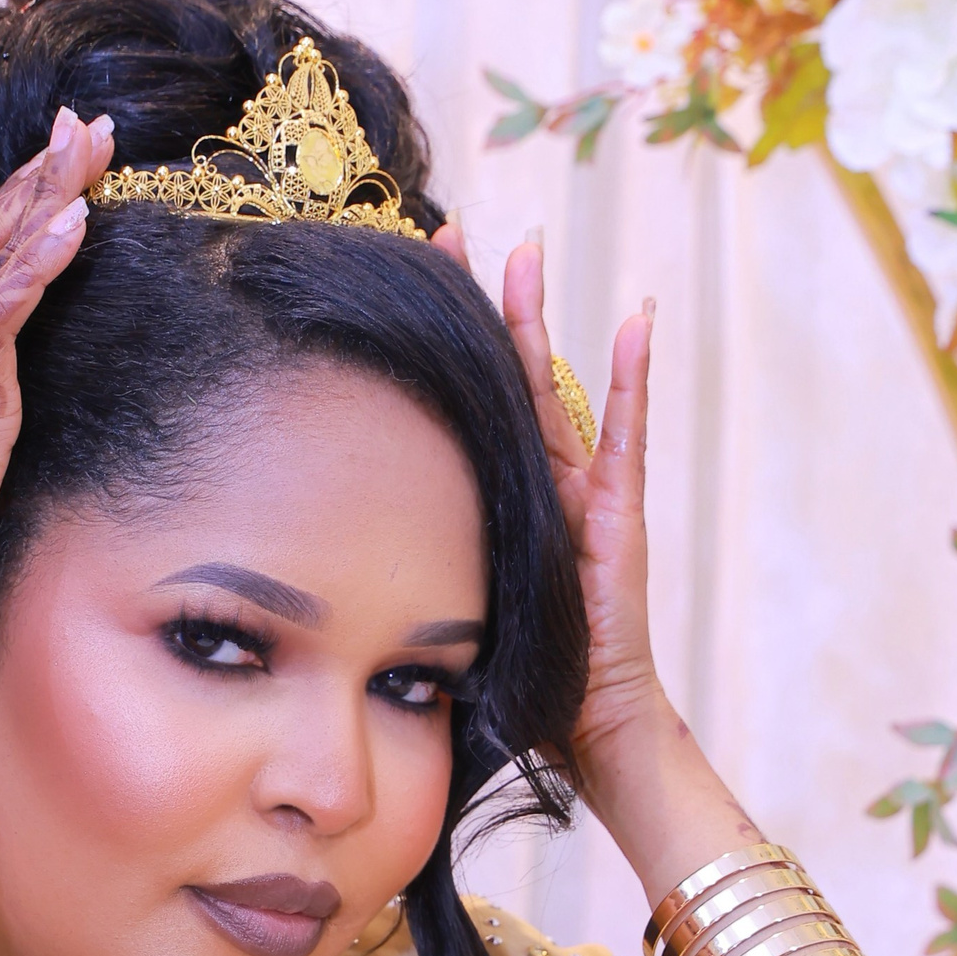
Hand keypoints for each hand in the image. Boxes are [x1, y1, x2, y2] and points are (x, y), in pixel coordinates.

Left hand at [435, 224, 659, 772]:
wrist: (589, 725)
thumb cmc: (517, 677)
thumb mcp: (443, 605)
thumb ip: (407, 569)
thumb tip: (321, 555)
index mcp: (496, 497)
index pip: (460, 404)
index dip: (432, 348)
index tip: (395, 289)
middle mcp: (542, 481)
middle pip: (504, 373)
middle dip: (477, 302)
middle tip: (448, 230)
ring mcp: (586, 491)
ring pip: (553, 386)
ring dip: (537, 316)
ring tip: (526, 245)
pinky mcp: (620, 515)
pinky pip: (625, 437)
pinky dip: (632, 380)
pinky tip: (634, 320)